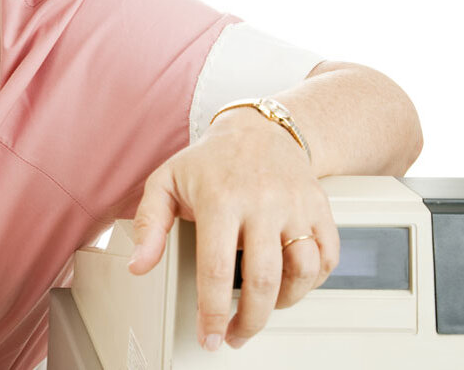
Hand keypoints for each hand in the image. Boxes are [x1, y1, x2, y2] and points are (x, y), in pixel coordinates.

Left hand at [126, 107, 339, 349]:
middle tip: (235, 336)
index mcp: (220, 199)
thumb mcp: (165, 182)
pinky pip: (327, 257)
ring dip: (282, 304)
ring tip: (261, 309)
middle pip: (263, 281)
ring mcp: (296, 206)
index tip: (210, 336)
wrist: (260, 130)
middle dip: (249, 321)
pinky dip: (312, 281)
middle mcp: (262, 202)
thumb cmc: (209, 161)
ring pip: (301, 273)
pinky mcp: (321, 209)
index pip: (217, 270)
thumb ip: (149, 224)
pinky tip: (289, 285)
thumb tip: (138, 265)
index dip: (213, 312)